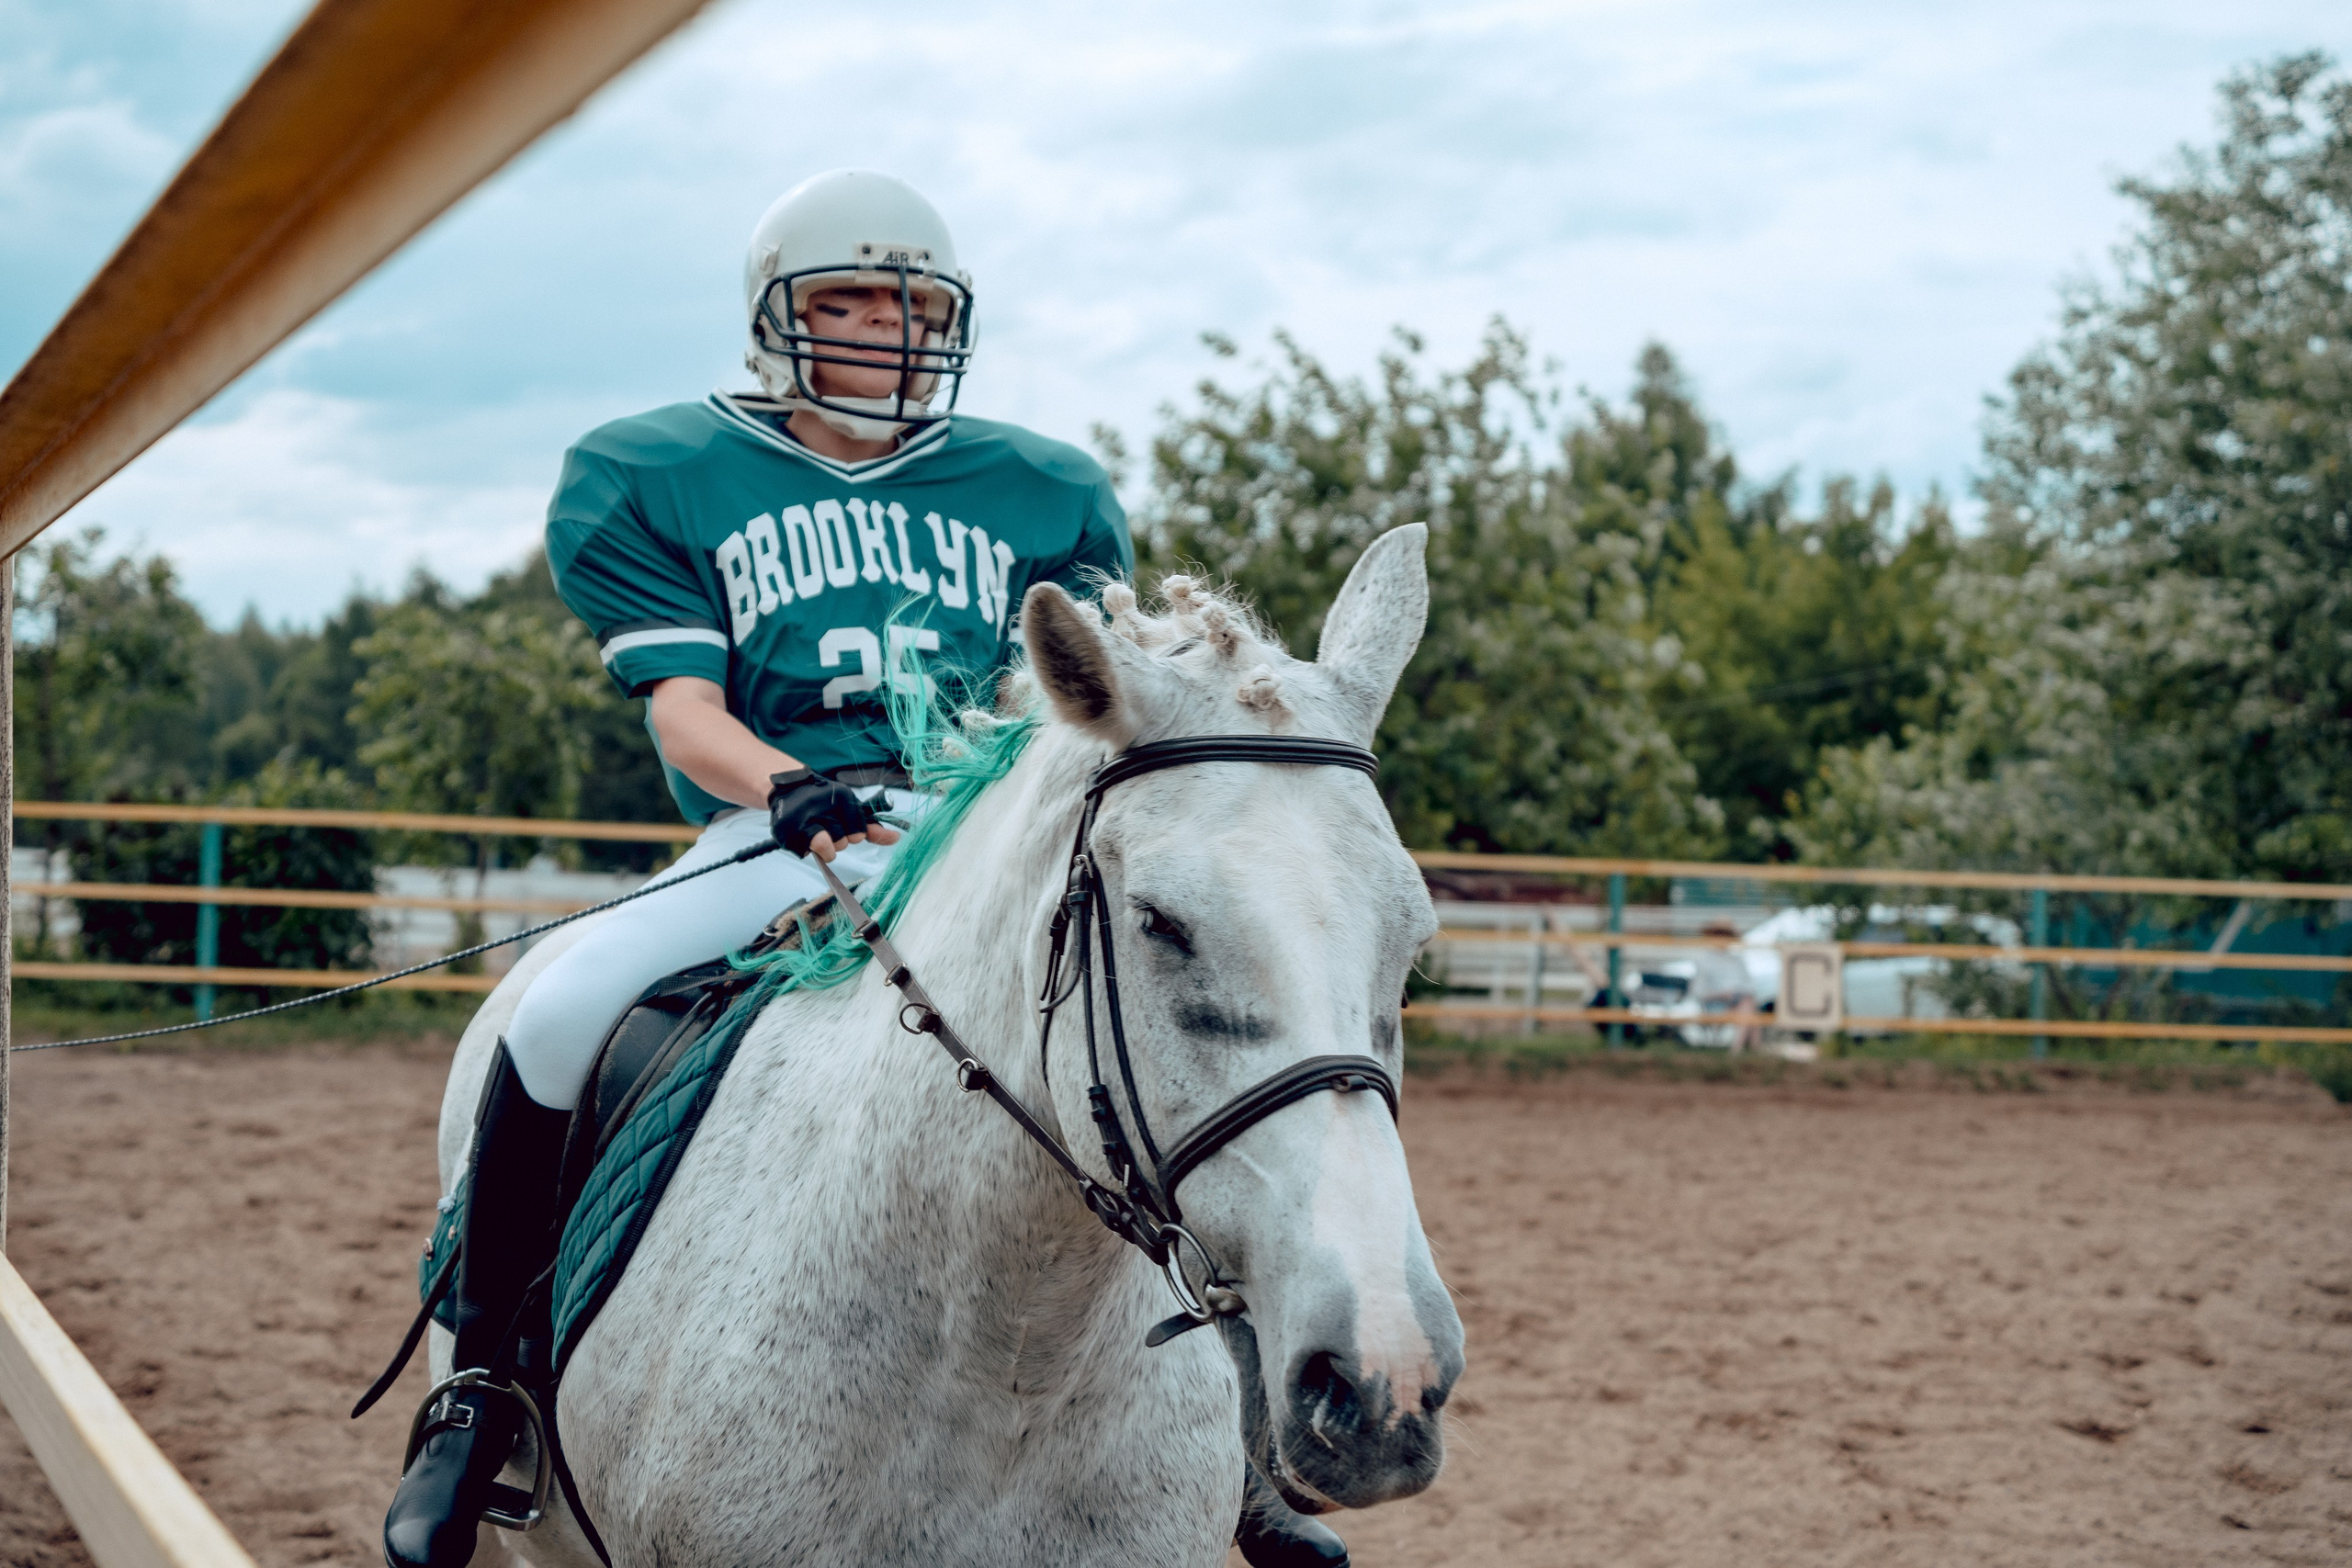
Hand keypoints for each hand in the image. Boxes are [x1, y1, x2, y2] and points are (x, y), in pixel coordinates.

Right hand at [767, 771, 901, 861]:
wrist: (788, 790)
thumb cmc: (824, 802)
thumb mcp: (849, 808)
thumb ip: (871, 827)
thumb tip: (897, 839)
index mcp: (841, 797)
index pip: (859, 832)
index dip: (853, 833)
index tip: (844, 825)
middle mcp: (823, 805)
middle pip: (843, 843)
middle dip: (837, 840)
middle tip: (826, 826)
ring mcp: (804, 818)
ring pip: (828, 850)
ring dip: (824, 848)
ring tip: (816, 833)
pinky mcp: (788, 831)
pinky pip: (807, 853)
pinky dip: (807, 849)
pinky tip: (803, 836)